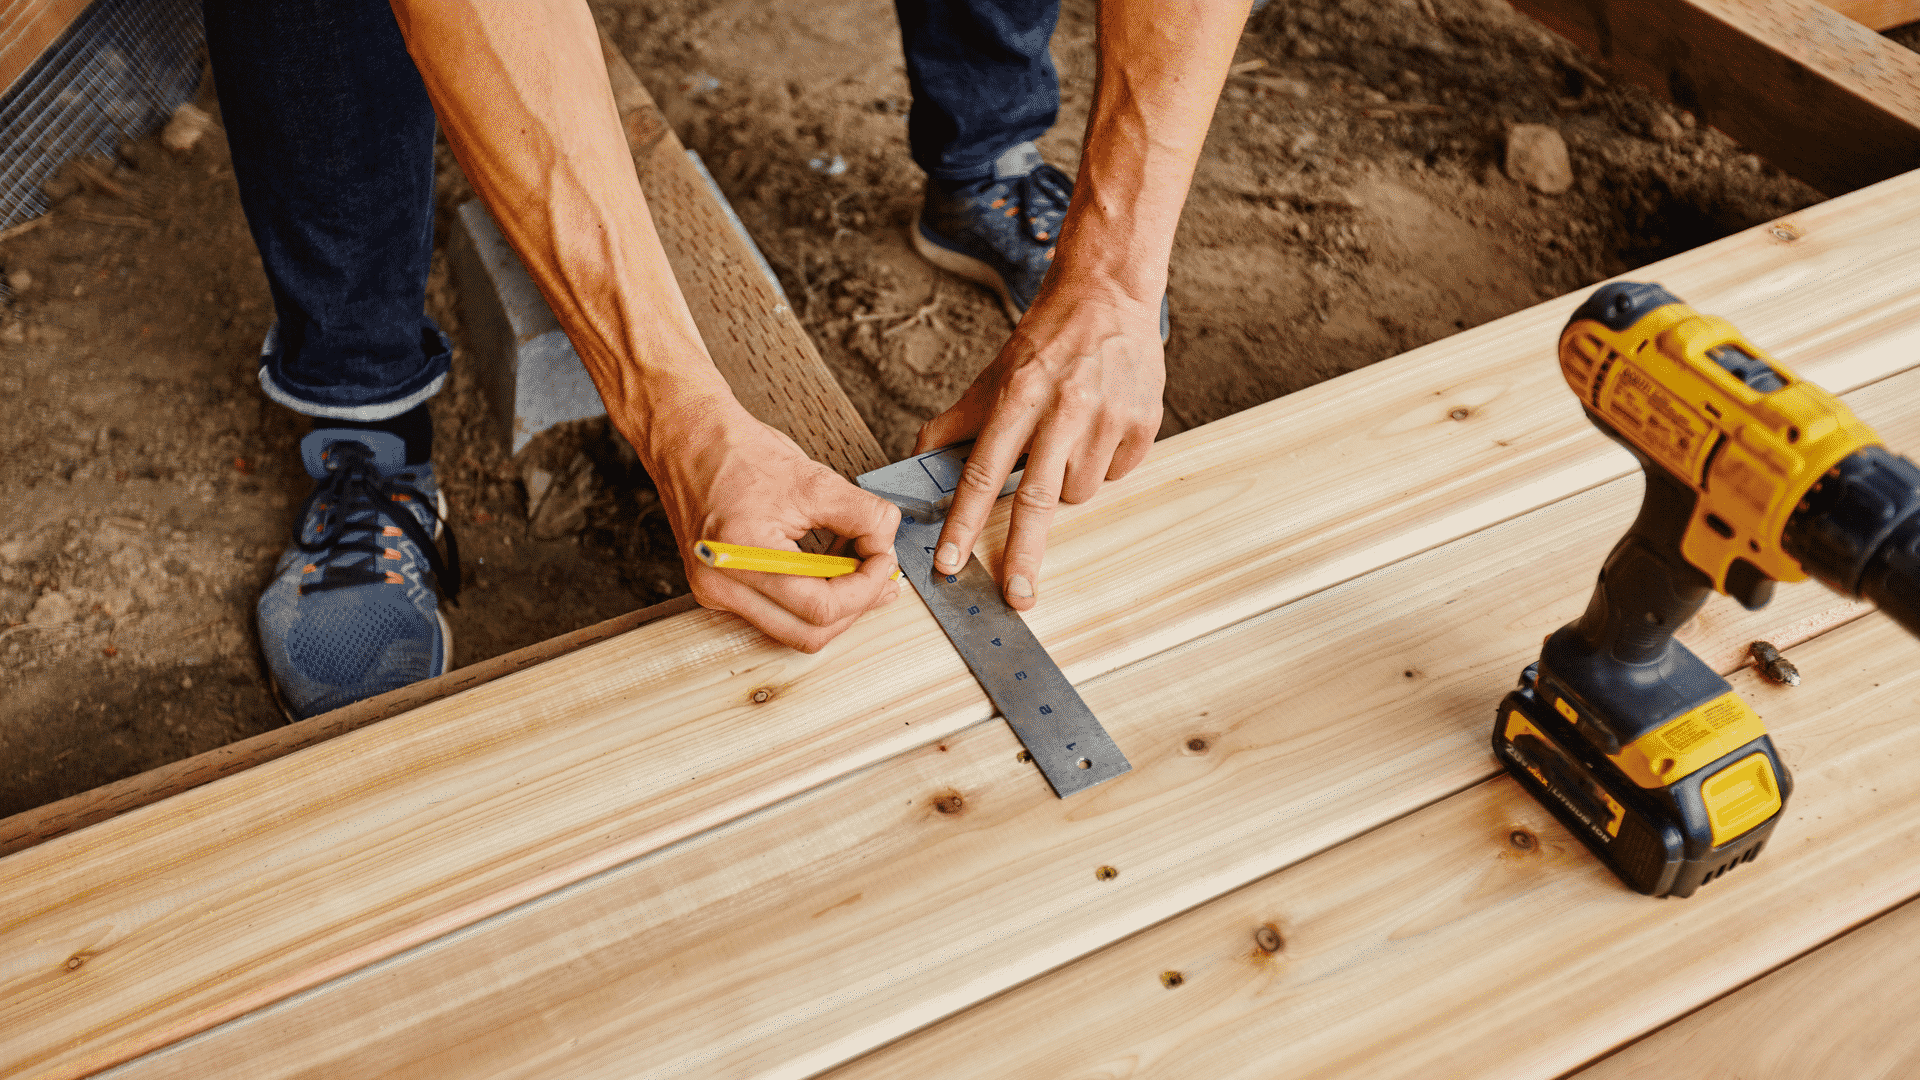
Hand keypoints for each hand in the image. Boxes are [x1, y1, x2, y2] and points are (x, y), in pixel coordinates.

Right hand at [645, 402, 902, 651]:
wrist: (689, 440)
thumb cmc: (737, 453)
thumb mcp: (814, 479)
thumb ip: (863, 515)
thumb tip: (887, 543)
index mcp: (741, 555)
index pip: (821, 606)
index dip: (865, 588)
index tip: (884, 560)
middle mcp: (721, 585)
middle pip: (809, 633)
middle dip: (854, 605)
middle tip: (879, 572)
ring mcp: (716, 593)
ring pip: (794, 630)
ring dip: (834, 604)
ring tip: (855, 565)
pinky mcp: (718, 590)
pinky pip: (776, 614)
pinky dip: (809, 598)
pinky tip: (826, 567)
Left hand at [915, 281, 1163, 609]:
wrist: (1107, 297)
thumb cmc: (1044, 344)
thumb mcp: (992, 376)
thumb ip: (955, 423)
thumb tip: (918, 462)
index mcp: (1017, 396)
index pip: (983, 471)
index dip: (963, 522)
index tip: (951, 563)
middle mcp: (1062, 408)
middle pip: (1038, 499)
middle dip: (1025, 555)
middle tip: (1018, 596)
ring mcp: (1106, 416)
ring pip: (1080, 491)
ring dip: (1068, 484)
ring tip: (1068, 440)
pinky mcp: (1143, 421)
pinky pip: (1118, 474)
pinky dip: (1105, 464)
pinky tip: (1101, 428)